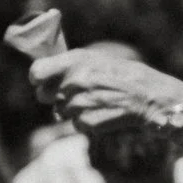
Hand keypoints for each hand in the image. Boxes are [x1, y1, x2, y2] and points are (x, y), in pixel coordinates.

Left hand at [28, 45, 182, 132]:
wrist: (147, 96)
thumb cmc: (121, 74)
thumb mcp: (95, 59)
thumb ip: (68, 64)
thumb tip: (42, 72)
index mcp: (74, 61)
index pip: (36, 72)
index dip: (37, 78)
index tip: (41, 81)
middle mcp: (73, 82)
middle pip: (44, 95)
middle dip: (54, 96)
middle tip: (74, 92)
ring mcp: (79, 104)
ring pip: (59, 111)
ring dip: (71, 109)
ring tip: (94, 100)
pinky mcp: (86, 122)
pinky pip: (74, 124)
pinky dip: (84, 120)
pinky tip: (100, 111)